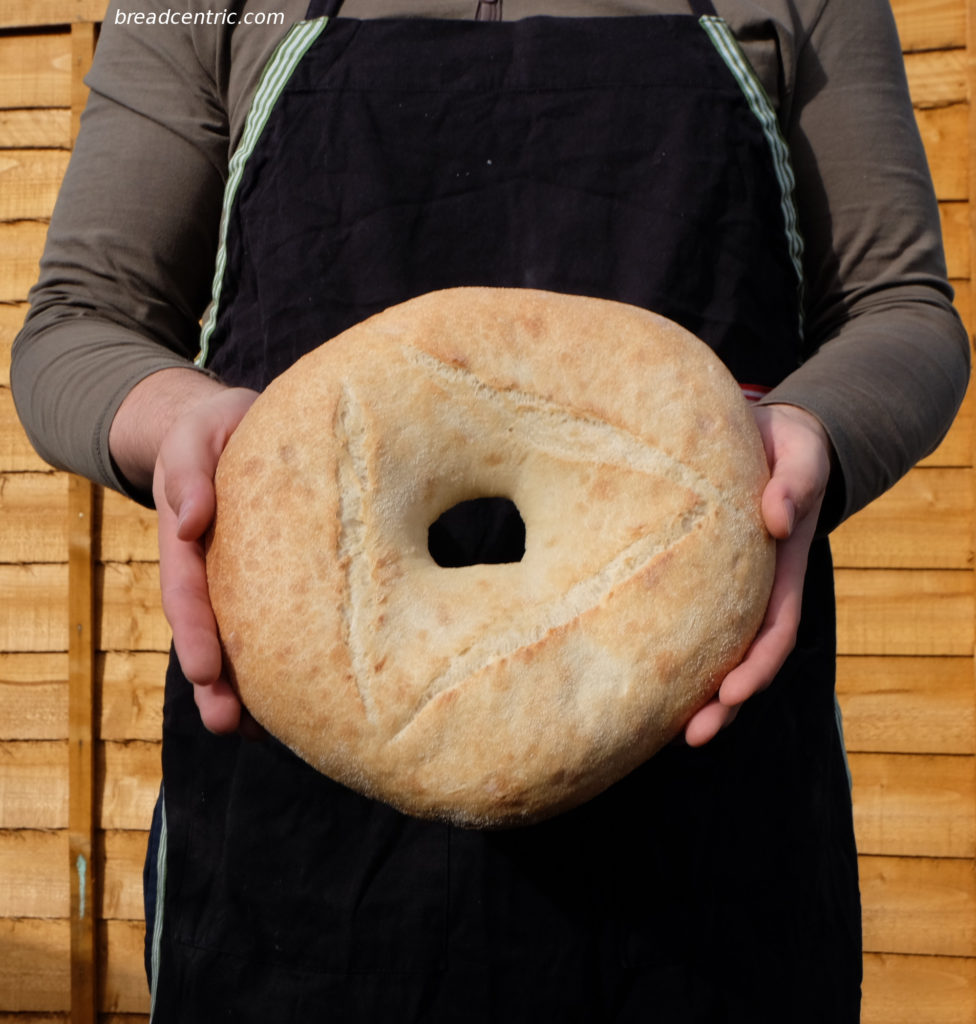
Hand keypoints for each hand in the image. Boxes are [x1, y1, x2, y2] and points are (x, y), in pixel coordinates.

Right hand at [110, 368, 258, 732]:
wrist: (236, 425)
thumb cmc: (214, 429)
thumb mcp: (196, 436)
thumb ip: (190, 472)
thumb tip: (190, 520)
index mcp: (188, 539)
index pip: (187, 592)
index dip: (194, 633)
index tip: (202, 671)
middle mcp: (212, 568)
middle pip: (209, 632)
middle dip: (215, 683)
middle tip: (228, 725)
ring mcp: (240, 578)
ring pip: (240, 638)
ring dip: (244, 688)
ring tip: (261, 735)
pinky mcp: (273, 578)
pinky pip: (276, 621)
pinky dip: (283, 659)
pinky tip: (301, 699)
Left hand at [682, 403, 834, 747]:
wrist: (765, 433)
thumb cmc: (788, 447)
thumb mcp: (801, 457)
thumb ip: (795, 484)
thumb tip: (775, 520)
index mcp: (781, 570)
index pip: (776, 631)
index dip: (757, 667)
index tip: (731, 693)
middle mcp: (753, 590)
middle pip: (742, 659)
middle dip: (722, 703)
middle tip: (691, 736)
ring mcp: (724, 588)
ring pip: (709, 649)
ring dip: (690, 692)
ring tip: (654, 731)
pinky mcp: (692, 573)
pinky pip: (677, 616)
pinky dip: (662, 649)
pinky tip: (629, 672)